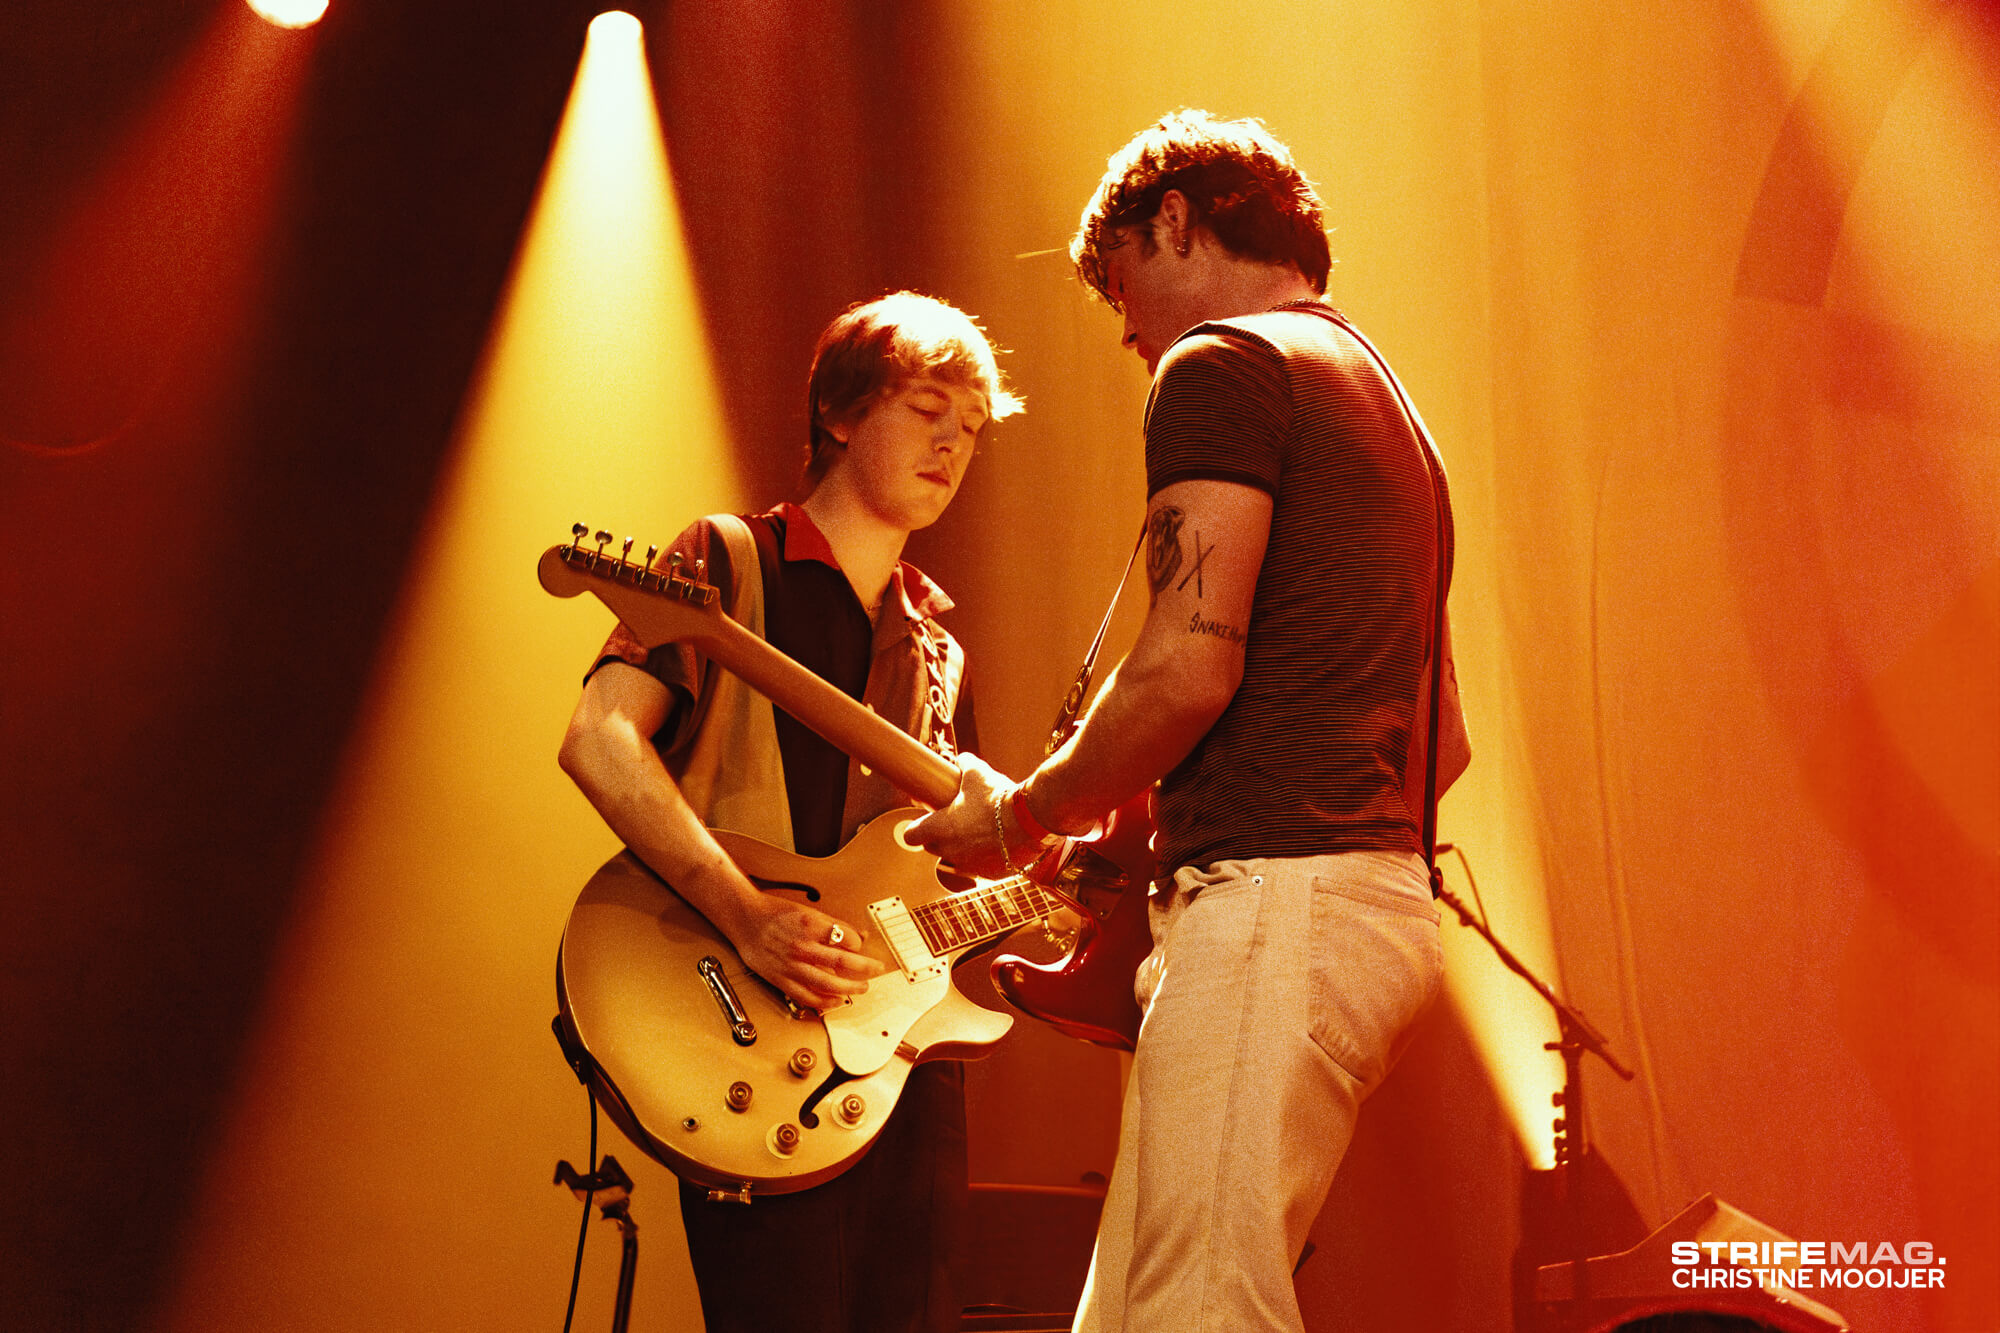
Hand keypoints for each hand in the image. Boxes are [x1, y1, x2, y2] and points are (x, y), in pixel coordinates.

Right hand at [731, 894, 885, 1010]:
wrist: (745, 919)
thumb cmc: (774, 912)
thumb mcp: (807, 911)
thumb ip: (832, 925)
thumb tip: (857, 935)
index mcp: (810, 925)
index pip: (847, 938)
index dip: (859, 944)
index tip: (862, 947)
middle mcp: (802, 947)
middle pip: (843, 963)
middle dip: (865, 968)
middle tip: (876, 970)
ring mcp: (792, 965)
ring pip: (828, 983)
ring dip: (850, 988)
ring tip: (862, 987)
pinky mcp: (782, 979)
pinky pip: (808, 996)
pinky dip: (825, 1001)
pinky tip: (836, 1000)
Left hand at [906, 752, 1015, 878]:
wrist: (1029, 819)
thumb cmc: (998, 797)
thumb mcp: (977, 772)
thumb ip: (964, 765)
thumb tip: (961, 761)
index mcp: (940, 828)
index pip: (911, 835)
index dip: (915, 827)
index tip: (924, 819)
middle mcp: (950, 851)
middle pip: (932, 847)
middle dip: (939, 836)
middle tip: (953, 820)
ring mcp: (969, 865)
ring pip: (956, 858)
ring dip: (961, 847)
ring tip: (978, 830)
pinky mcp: (989, 873)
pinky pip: (979, 866)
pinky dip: (984, 857)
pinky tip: (996, 842)